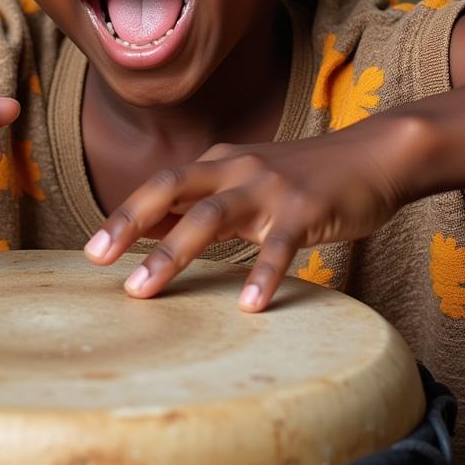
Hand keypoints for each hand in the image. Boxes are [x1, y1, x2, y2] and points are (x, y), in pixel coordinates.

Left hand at [84, 117, 425, 310]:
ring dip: (173, 252)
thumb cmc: (304, 177)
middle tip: (97, 258)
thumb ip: (205, 202)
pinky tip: (248, 307)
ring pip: (211, 217)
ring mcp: (270, 188)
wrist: (372, 157)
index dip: (125, 213)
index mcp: (219, 162)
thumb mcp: (248, 180)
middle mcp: (236, 168)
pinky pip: (279, 247)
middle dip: (129, 222)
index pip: (162, 184)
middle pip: (172, 188)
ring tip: (144, 290)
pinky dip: (262, 276)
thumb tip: (152, 227)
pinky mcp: (306, 210)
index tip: (92, 249)